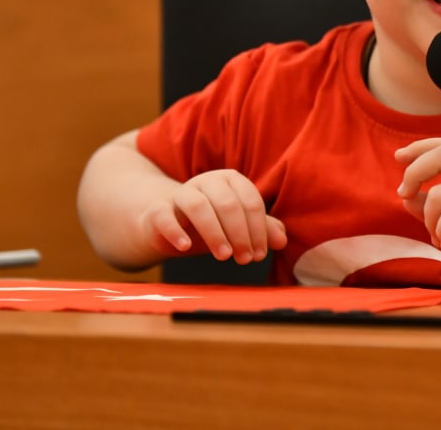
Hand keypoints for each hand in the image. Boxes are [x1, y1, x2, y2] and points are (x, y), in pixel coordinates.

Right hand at [140, 169, 286, 263]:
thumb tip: (282, 240)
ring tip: (224, 256)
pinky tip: (186, 247)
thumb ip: (261, 230)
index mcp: (230, 181)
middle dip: (240, 233)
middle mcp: (206, 182)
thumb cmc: (209, 224)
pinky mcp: (158, 209)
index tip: (259, 254)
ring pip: (198, 206)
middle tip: (244, 259)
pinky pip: (165, 215)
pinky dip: (175, 231)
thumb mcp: (237, 228)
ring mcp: (181, 193)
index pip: (250, 201)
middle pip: (227, 203)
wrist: (167, 224)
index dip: (258, 229)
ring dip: (214, 232)